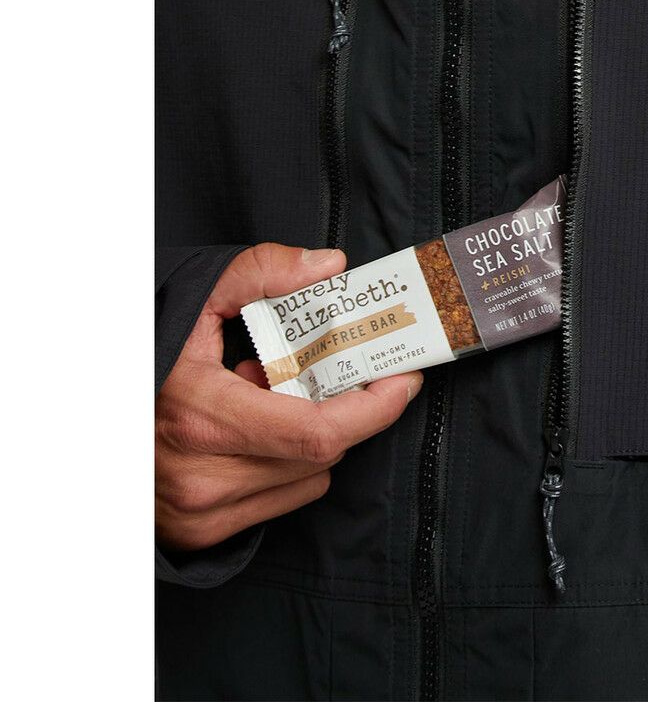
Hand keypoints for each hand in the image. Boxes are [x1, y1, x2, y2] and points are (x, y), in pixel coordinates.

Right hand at [155, 243, 421, 551]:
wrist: (96, 407)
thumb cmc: (150, 348)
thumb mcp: (200, 295)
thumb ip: (263, 272)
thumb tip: (330, 266)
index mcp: (200, 413)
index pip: (316, 430)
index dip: (374, 408)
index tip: (401, 377)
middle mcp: (200, 474)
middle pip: (321, 452)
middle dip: (350, 410)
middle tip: (351, 372)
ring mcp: (199, 509)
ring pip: (308, 477)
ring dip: (317, 436)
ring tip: (279, 396)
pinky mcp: (200, 531)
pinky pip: (284, 498)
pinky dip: (291, 463)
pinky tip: (259, 428)